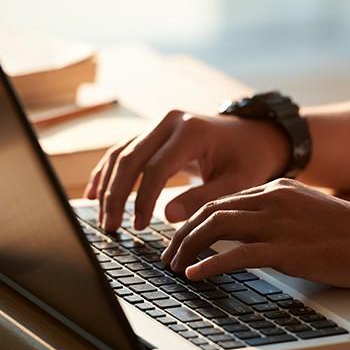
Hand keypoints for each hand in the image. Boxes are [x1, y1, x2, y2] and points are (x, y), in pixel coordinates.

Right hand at [84, 110, 289, 231]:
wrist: (255, 136)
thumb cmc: (249, 160)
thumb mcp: (237, 183)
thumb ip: (204, 198)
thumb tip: (166, 217)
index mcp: (191, 131)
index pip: (156, 168)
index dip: (144, 199)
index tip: (139, 226)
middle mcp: (170, 121)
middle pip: (130, 158)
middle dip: (116, 195)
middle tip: (111, 227)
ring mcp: (159, 124)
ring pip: (121, 154)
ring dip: (107, 187)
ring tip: (105, 220)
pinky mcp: (154, 133)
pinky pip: (123, 151)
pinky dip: (107, 172)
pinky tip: (93, 194)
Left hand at [160, 179, 349, 287]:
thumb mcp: (310, 216)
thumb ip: (279, 220)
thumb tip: (250, 240)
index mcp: (278, 189)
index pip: (223, 201)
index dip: (194, 221)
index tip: (180, 240)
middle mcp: (274, 199)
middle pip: (212, 211)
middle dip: (182, 235)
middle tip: (168, 257)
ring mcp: (281, 223)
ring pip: (217, 228)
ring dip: (188, 248)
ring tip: (174, 267)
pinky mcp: (289, 249)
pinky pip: (237, 255)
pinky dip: (211, 265)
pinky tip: (195, 276)